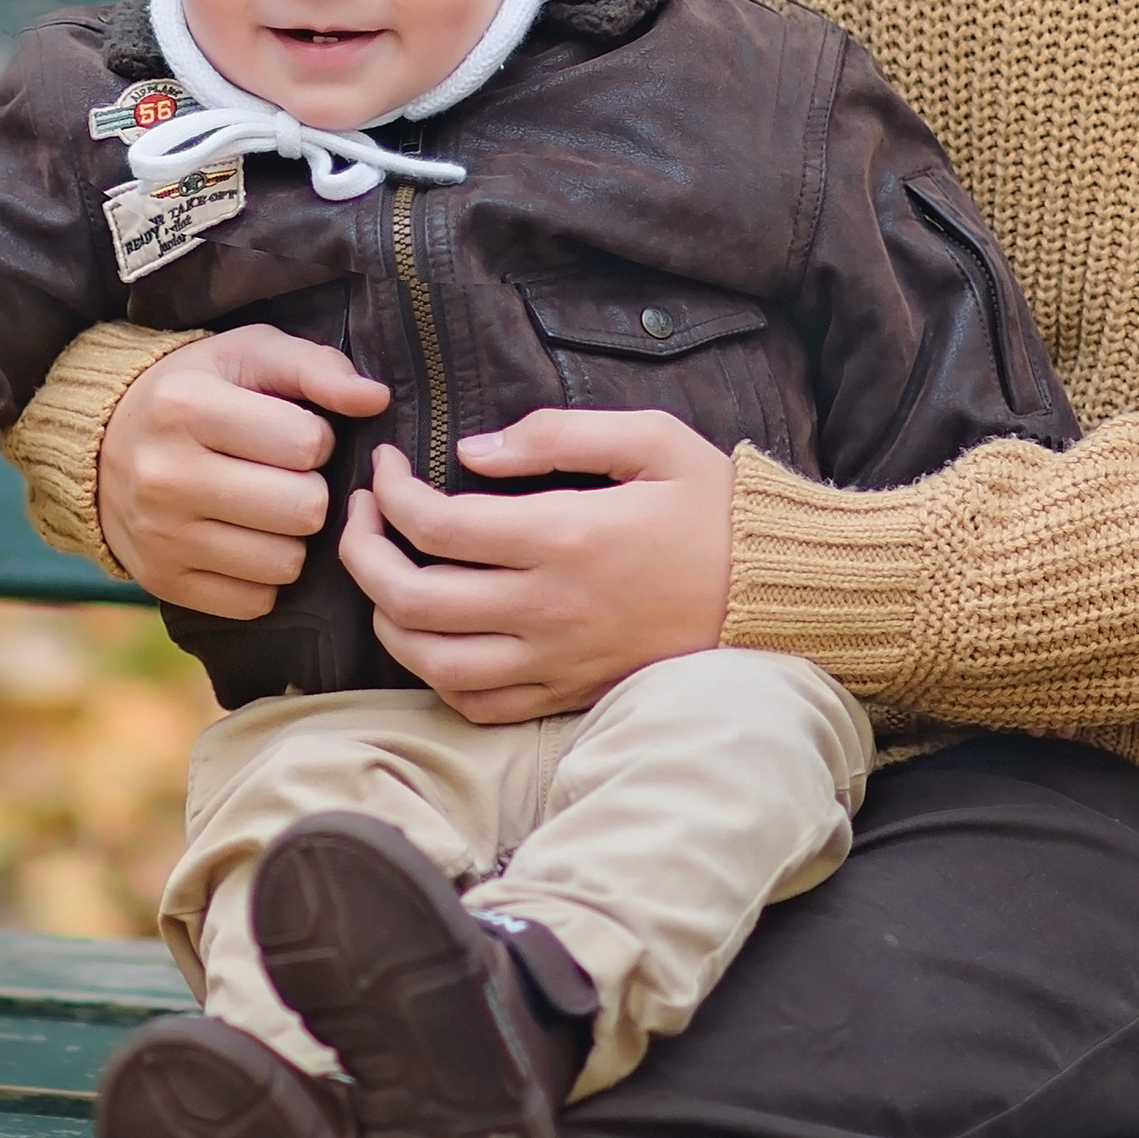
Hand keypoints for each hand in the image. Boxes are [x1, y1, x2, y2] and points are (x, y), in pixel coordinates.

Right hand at [99, 327, 391, 614]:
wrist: (102, 443)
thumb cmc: (199, 390)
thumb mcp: (250, 354)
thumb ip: (317, 367)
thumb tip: (375, 398)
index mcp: (185, 406)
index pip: (306, 443)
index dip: (317, 437)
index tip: (294, 432)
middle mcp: (163, 475)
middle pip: (303, 510)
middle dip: (311, 491)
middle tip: (287, 475)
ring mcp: (159, 537)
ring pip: (285, 563)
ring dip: (293, 538)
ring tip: (268, 507)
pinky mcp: (163, 582)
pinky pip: (256, 601)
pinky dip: (265, 576)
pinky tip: (247, 540)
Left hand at [340, 409, 735, 722]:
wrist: (775, 592)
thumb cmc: (715, 508)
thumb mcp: (652, 439)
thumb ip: (557, 434)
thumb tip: (474, 450)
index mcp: (566, 536)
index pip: (435, 525)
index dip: (390, 494)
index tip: (386, 468)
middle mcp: (550, 607)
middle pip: (412, 598)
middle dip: (363, 553)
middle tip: (363, 516)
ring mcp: (556, 659)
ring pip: (431, 660)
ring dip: (386, 618)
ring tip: (385, 575)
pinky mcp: (568, 692)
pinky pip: (475, 703)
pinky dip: (434, 674)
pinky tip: (431, 636)